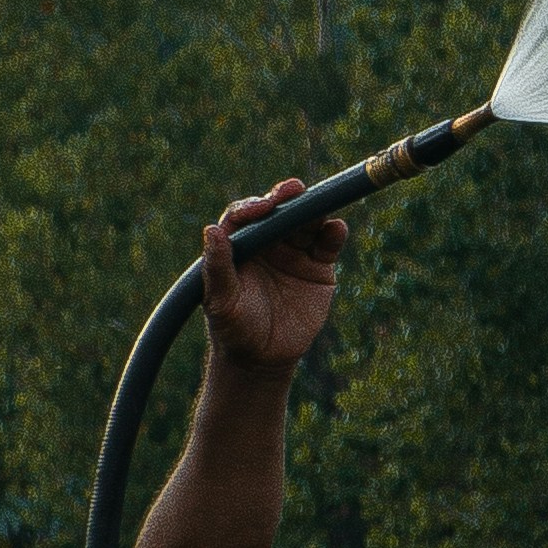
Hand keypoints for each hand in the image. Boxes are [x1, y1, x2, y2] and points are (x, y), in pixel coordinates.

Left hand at [201, 181, 346, 374]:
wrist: (262, 358)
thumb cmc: (233, 328)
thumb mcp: (220, 299)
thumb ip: (217, 266)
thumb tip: (212, 230)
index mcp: (240, 245)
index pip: (245, 217)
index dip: (254, 207)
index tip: (263, 207)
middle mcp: (267, 243)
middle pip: (279, 212)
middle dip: (286, 199)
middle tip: (294, 190)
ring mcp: (294, 253)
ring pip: (306, 222)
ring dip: (312, 210)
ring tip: (319, 205)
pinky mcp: (318, 267)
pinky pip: (328, 244)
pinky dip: (334, 233)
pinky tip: (336, 228)